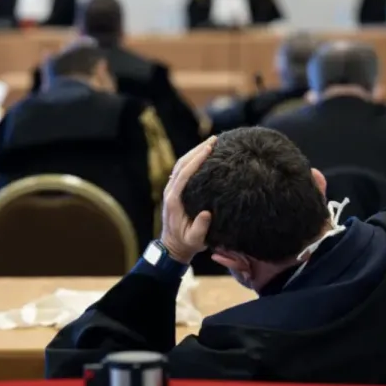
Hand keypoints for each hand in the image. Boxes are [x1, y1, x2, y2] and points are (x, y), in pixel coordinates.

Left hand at [159, 136, 215, 263]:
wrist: (173, 247)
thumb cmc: (186, 244)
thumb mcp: (195, 241)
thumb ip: (200, 228)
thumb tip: (207, 213)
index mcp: (174, 200)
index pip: (184, 175)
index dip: (196, 160)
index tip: (209, 148)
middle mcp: (170, 191)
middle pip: (181, 164)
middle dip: (197, 150)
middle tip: (214, 138)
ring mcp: (171, 189)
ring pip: (181, 165)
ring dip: (194, 152)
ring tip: (212, 142)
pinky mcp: (175, 190)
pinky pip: (183, 170)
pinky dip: (193, 159)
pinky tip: (205, 155)